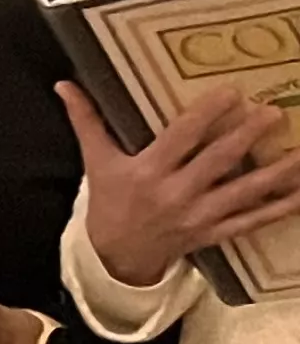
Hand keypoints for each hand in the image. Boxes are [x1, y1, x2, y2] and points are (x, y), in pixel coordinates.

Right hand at [67, 81, 299, 290]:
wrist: (116, 258)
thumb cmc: (110, 203)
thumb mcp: (96, 162)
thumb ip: (86, 121)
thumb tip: (65, 84)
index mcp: (147, 172)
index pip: (182, 137)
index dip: (208, 114)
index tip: (233, 92)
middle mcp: (175, 193)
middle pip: (218, 161)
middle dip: (248, 135)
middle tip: (274, 111)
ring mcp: (199, 216)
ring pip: (244, 192)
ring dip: (276, 172)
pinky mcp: (214, 233)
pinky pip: (251, 221)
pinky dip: (278, 209)